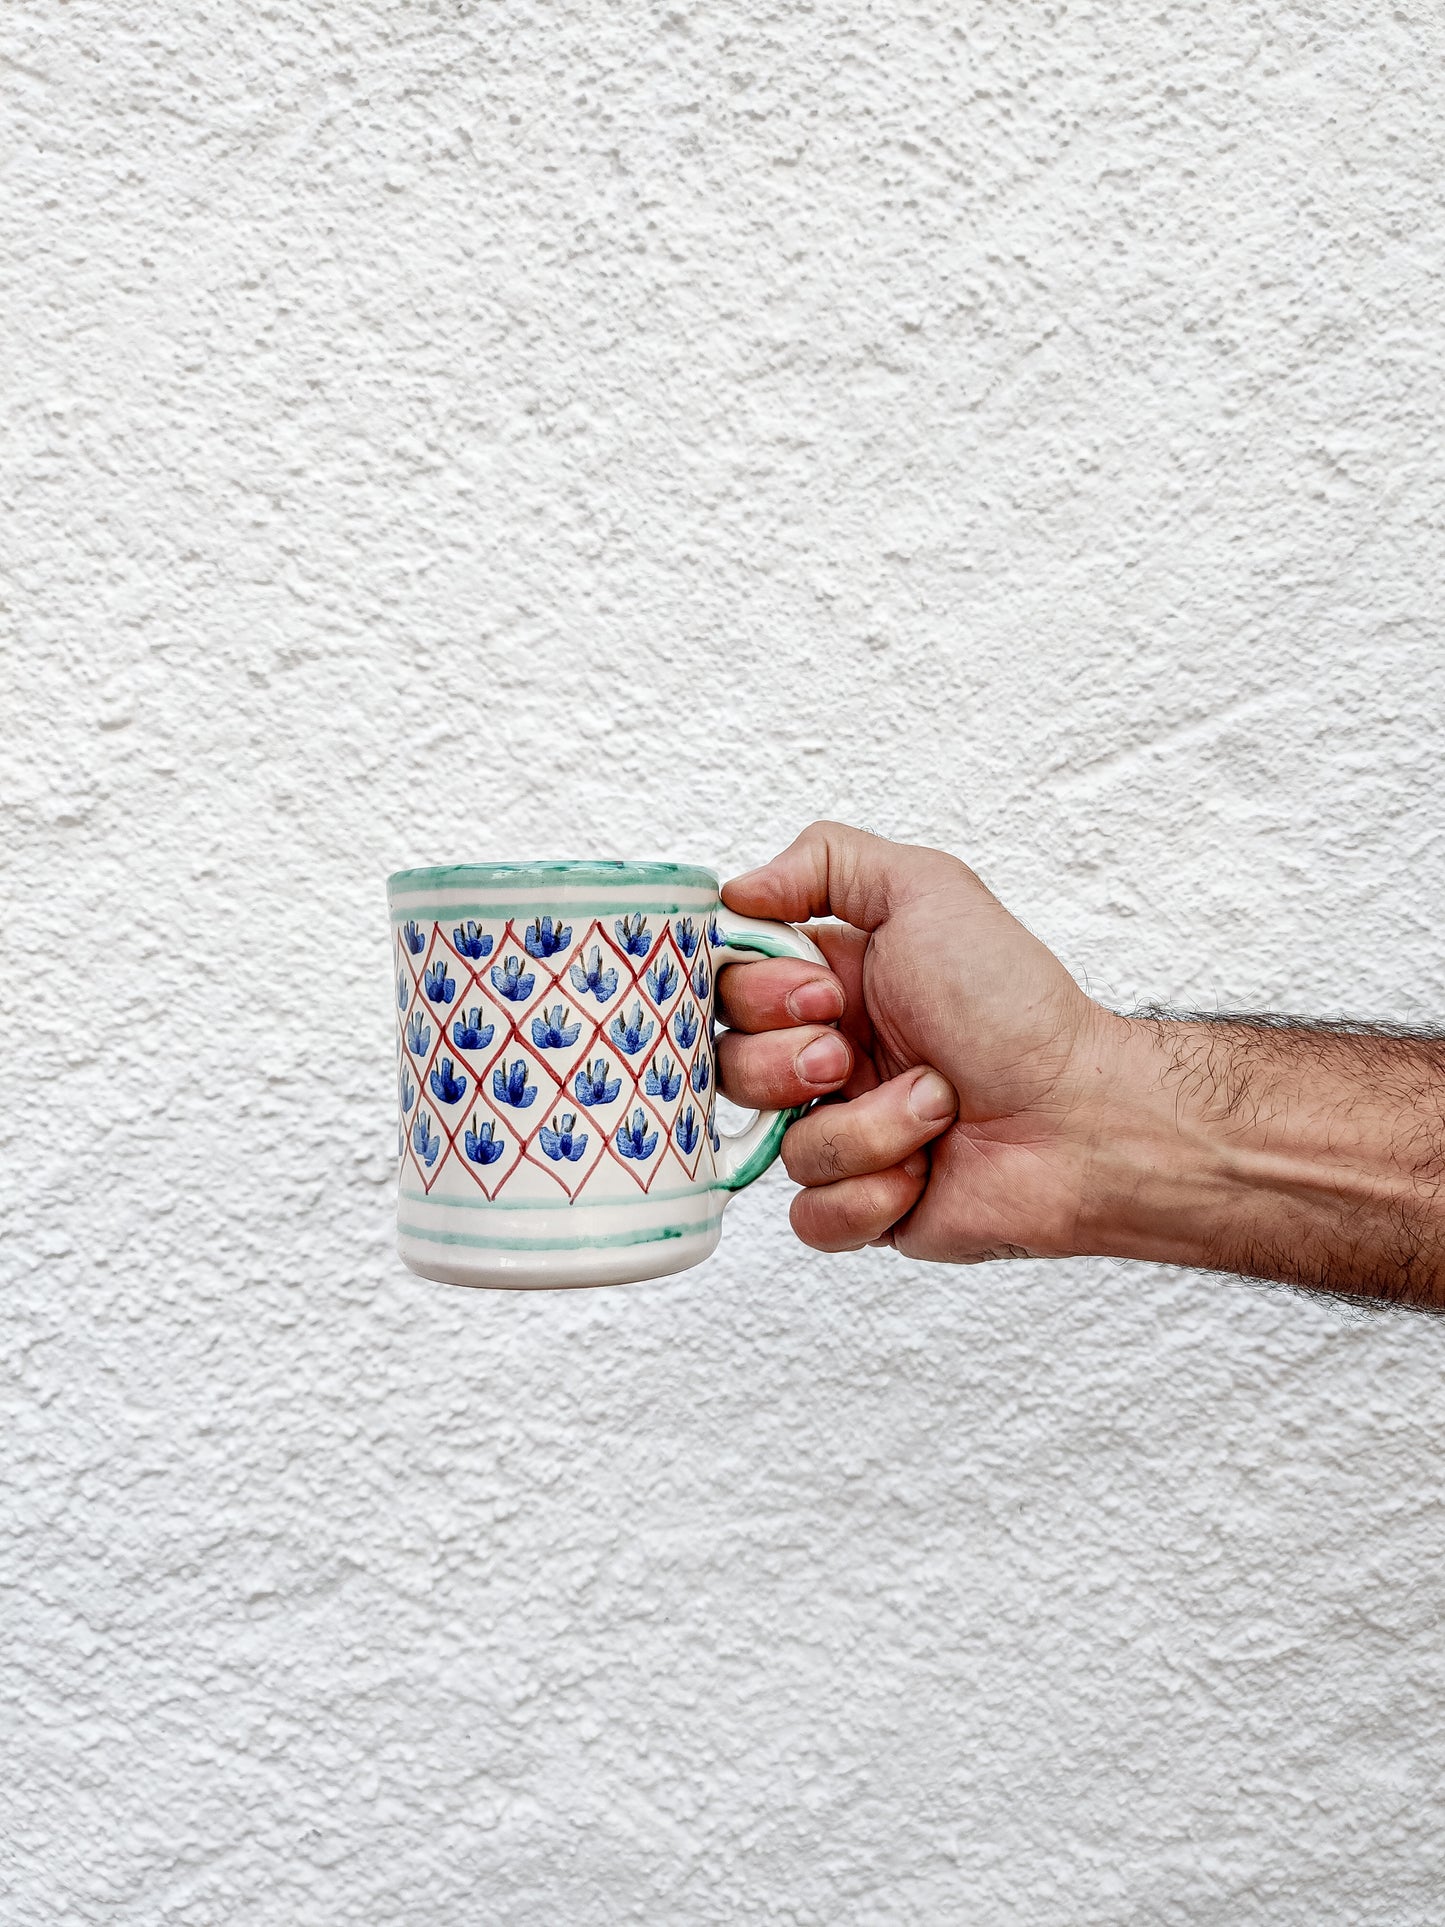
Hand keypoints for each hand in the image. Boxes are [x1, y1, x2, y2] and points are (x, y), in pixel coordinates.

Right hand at [717, 821, 1128, 1259]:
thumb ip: (826, 861)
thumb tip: (735, 891)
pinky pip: (811, 1217)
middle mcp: (829, 1060)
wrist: (1082, 1117)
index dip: (756, 996)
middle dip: (792, 1066)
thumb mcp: (928, 890)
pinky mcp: (865, 1208)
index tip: (822, 994)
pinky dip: (868, 1194)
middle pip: (729, 1070)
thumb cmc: (1017, 1008)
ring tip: (933, 1108)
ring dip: (864, 1127)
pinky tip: (923, 1173)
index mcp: (832, 985)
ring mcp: (845, 1135)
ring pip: (779, 1149)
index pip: (727, 990)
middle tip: (854, 1056)